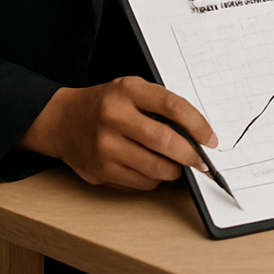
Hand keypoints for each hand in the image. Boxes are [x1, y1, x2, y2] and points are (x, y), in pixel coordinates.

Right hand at [18, 77, 214, 189]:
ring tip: (178, 164)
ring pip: (155, 168)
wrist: (63, 121)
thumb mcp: (133, 90)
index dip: (198, 125)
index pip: (173, 107)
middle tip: (202, 160)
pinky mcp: (99, 171)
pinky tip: (155, 170)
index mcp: (127, 92)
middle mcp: (114, 118)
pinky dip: (155, 179)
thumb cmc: (106, 104)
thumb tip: (197, 133)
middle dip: (191, 155)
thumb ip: (162, 106)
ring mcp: (104, 147)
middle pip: (165, 142)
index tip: (211, 138)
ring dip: (175, 170)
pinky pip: (140, 183)